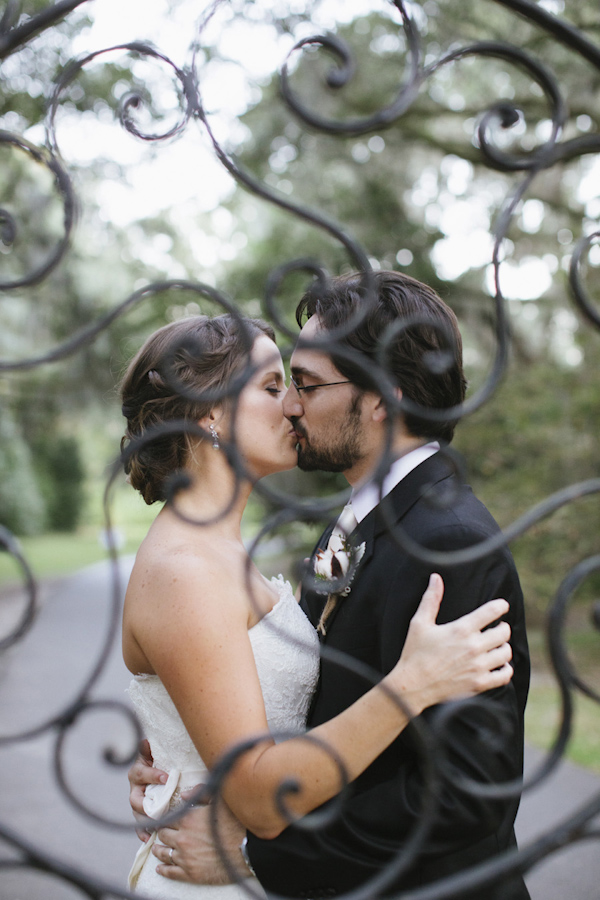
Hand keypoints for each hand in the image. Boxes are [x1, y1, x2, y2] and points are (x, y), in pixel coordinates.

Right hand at [128, 738, 167, 841]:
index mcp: (138, 771)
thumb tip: (145, 741)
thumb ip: (149, 748)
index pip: (142, 774)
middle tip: (159, 809)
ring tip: (157, 827)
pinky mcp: (141, 813)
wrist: (159, 768)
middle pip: (135, 799)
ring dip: (146, 822)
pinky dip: (143, 832)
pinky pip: (139, 825)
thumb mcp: (155, 752)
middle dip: (146, 806)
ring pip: (137, 814)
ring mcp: (137, 802)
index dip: (153, 776)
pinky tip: (149, 839)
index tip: (167, 778)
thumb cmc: (159, 759)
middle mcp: (135, 787)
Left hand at [152, 795, 247, 884]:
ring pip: (164, 854)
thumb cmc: (236, 823)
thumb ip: (200, 794)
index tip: (160, 819)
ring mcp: (185, 857)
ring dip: (158, 850)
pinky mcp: (190, 874)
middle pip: (163, 835)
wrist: (247, 849)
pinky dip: (163, 870)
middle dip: (160, 833)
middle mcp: (182, 838)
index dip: (163, 819)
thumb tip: (183, 794)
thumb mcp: (220, 801)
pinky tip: (159, 868)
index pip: (167, 819)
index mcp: (188, 819)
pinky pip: (170, 872)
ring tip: (156, 849)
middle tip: (158, 833)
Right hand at [390, 574, 512, 713]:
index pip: (492, 611)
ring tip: (496, 646)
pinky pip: (504, 675)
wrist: (413, 686)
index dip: (501, 606)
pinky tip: (498, 665)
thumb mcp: (420, 623)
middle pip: (504, 632)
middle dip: (502, 627)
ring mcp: (478, 666)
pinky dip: (505, 669)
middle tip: (497, 628)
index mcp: (461, 629)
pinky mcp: (479, 684)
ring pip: (506, 653)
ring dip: (503, 647)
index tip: (502, 606)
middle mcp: (473, 647)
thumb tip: (436, 578)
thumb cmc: (415, 653)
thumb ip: (431, 599)